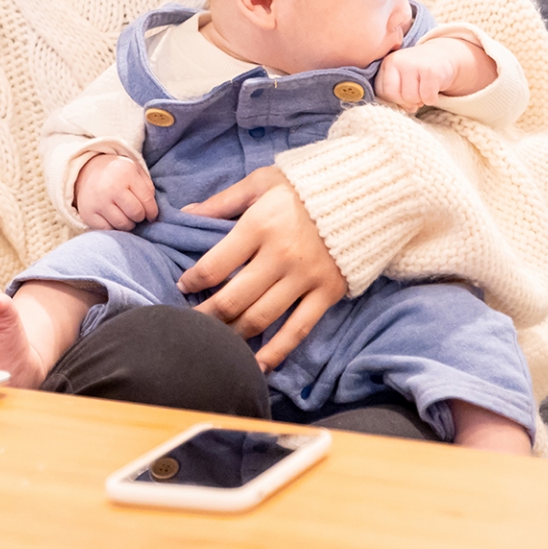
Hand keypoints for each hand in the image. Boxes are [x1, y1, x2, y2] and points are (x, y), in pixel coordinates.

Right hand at [75, 153, 157, 229]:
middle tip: (136, 213)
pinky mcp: (88, 214)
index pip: (147, 200)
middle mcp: (110, 187)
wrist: (87, 171)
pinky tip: (113, 218)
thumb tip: (152, 214)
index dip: (152, 211)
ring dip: (128, 224)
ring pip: (123, 224)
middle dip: (140, 217)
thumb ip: (148, 189)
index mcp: (125, 173)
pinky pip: (108, 229)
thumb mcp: (135, 172)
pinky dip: (114, 227)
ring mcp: (97, 201)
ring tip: (125, 215)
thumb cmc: (118, 175)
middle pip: (136, 214)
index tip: (151, 215)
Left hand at [179, 167, 346, 370]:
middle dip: (207, 315)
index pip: (215, 265)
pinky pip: (297, 330)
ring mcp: (305, 278)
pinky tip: (257, 365)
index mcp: (259, 226)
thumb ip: (222, 201)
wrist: (364, 193)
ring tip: (215, 341)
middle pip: (233, 298)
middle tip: (190, 323)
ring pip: (261, 317)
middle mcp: (280, 256)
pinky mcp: (327, 294)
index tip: (183, 285)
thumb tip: (187, 214)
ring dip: (233, 334)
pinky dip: (276, 351)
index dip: (193, 280)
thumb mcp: (260, 183)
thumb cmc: (303, 186)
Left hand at [377, 36, 488, 109]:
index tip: (404, 97)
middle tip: (416, 95)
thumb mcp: (401, 78)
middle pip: (395, 96)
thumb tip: (405, 109)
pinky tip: (433, 88)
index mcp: (386, 64)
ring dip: (420, 100)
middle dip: (406, 101)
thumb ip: (395, 93)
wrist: (443, 55)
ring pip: (411, 98)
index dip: (394, 100)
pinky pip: (427, 97)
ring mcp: (413, 64)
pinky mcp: (430, 70)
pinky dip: (432, 99)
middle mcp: (397, 61)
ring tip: (424, 90)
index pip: (382, 92)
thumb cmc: (418, 72)